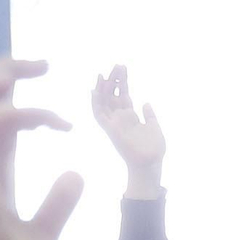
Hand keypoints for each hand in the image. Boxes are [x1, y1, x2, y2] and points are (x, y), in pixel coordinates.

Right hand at [92, 65, 164, 197]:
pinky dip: (95, 102)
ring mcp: (114, 123)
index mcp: (130, 116)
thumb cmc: (153, 149)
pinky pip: (98, 115)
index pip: (123, 95)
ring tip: (107, 73)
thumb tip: (146, 103)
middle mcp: (120, 118)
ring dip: (104, 87)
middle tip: (117, 65)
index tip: (123, 68)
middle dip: (114, 80)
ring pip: (104, 101)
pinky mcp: (110, 129)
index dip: (122, 82)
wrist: (150, 164)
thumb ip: (149, 115)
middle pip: (113, 95)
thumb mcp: (154, 127)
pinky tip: (95, 89)